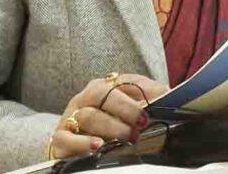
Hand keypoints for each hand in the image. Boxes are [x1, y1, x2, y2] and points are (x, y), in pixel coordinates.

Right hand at [49, 73, 168, 159]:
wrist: (72, 146)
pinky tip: (97, 146)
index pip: (122, 81)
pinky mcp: (59, 140)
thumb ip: (145, 103)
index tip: (160, 99)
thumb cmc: (105, 127)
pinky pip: (66, 138)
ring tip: (128, 136)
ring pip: (88, 116)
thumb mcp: (126, 113)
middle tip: (143, 121)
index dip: (142, 88)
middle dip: (126, 107)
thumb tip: (168, 98)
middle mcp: (84, 99)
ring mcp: (70, 118)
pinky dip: (82, 143)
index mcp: (102, 87)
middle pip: (102, 94)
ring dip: (111, 126)